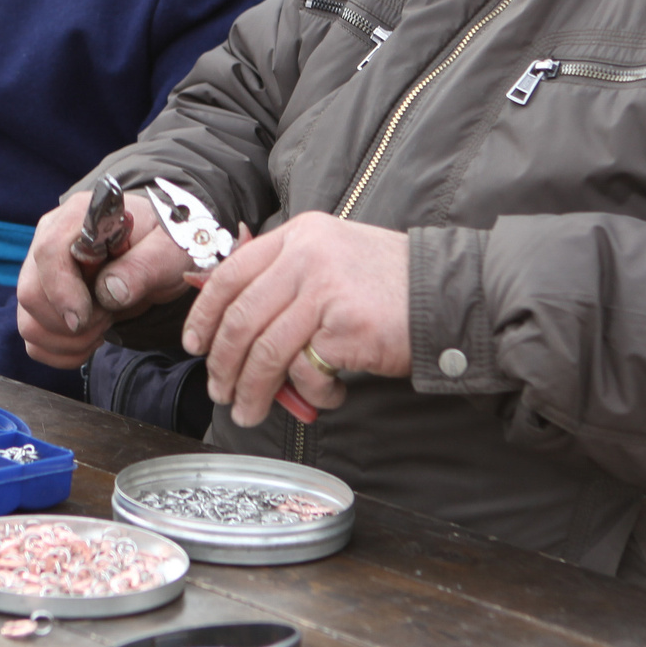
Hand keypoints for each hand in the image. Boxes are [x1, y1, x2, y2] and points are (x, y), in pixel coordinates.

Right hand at [18, 188, 194, 368]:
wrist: (158, 253)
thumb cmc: (163, 243)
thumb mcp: (169, 249)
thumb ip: (143, 266)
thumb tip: (110, 292)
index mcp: (78, 217)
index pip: (49, 253)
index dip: (62, 291)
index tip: (87, 317)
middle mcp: (49, 239)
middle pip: (30, 293)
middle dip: (71, 322)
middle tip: (109, 315)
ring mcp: (39, 271)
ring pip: (28, 322)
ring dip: (70, 340)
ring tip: (104, 324)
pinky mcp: (40, 300)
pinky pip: (34, 340)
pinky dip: (63, 351)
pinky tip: (91, 337)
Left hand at [182, 212, 409, 427]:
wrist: (451, 295)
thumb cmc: (393, 287)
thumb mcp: (334, 262)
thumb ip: (289, 281)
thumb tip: (232, 326)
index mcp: (300, 234)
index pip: (231, 273)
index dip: (204, 314)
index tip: (194, 344)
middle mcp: (306, 255)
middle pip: (240, 317)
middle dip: (222, 363)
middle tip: (219, 391)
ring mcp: (324, 288)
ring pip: (263, 350)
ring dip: (251, 390)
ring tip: (249, 412)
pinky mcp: (343, 326)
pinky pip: (304, 370)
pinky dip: (310, 393)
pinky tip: (328, 395)